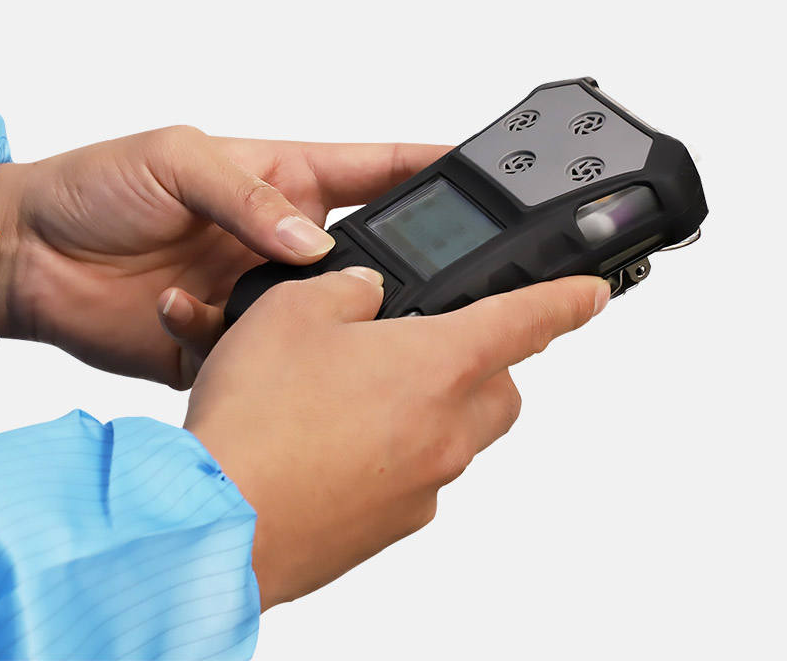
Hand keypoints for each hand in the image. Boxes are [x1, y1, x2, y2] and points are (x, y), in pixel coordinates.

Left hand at [0, 127, 444, 385]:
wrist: (29, 258)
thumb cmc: (97, 187)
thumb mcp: (175, 159)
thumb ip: (246, 196)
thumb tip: (309, 239)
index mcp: (285, 180)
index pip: (377, 170)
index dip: (430, 170)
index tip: (478, 176)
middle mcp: (282, 238)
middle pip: (364, 252)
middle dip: (383, 266)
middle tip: (382, 281)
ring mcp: (260, 292)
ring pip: (318, 315)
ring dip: (302, 318)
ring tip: (258, 302)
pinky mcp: (231, 339)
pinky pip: (257, 354)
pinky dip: (226, 342)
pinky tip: (176, 310)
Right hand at [185, 267, 609, 609]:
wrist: (221, 520)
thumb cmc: (259, 418)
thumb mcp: (294, 310)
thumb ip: (347, 290)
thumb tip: (367, 294)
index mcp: (439, 364)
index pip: (528, 321)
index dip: (567, 301)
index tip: (592, 294)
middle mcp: (446, 429)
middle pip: (500, 389)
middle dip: (479, 365)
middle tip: (425, 350)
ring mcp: (424, 483)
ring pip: (458, 435)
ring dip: (428, 409)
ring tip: (359, 395)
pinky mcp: (392, 523)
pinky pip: (416, 476)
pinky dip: (393, 453)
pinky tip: (335, 443)